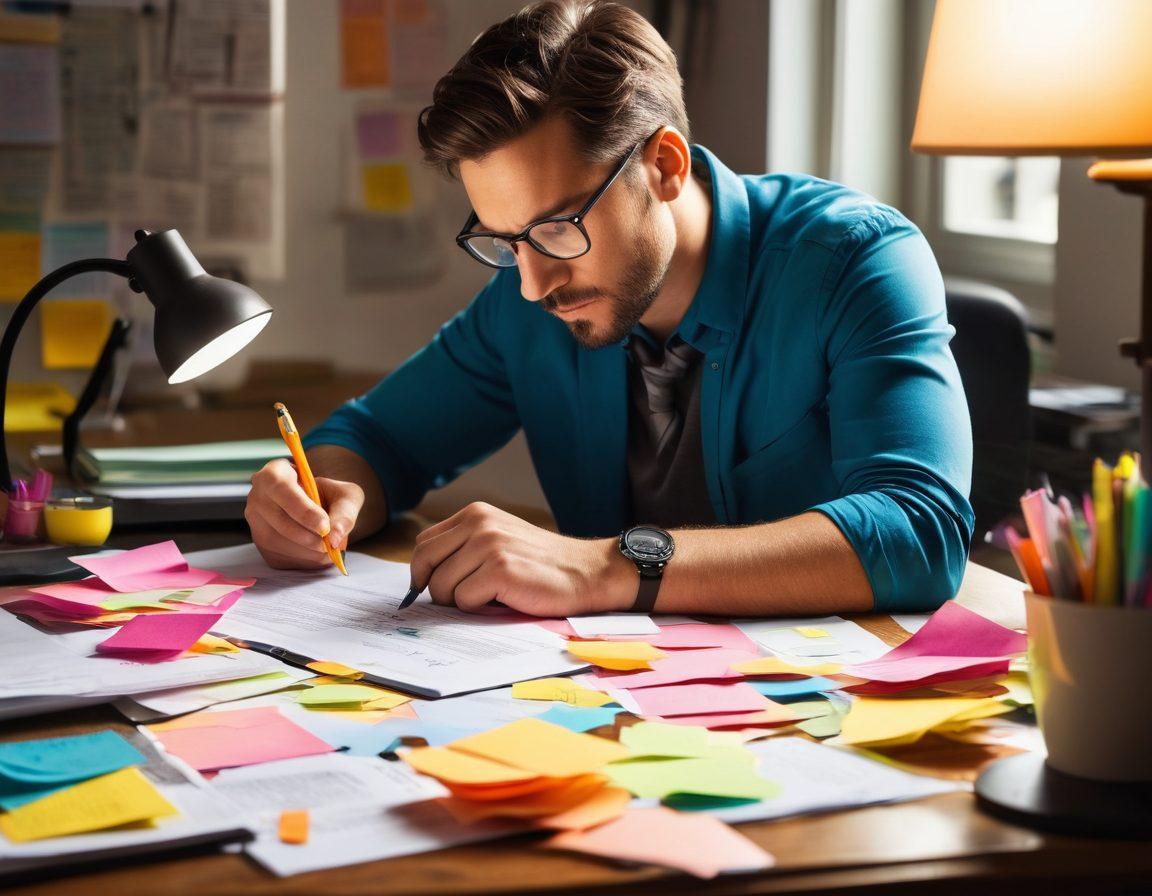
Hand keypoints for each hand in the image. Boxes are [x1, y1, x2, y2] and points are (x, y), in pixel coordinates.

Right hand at [245, 458, 363, 569]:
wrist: (320, 508)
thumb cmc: (331, 496)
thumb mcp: (346, 495)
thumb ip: (345, 512)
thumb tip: (334, 537)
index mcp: (275, 473)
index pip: (281, 488)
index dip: (303, 510)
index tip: (325, 526)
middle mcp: (258, 496)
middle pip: (279, 520)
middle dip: (309, 537)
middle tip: (331, 543)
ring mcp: (255, 521)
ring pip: (277, 542)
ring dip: (308, 551)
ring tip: (328, 547)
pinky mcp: (260, 543)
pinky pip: (278, 556)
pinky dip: (303, 560)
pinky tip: (317, 553)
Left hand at [409, 502, 636, 616]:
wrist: (587, 573)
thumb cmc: (540, 565)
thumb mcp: (498, 540)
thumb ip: (463, 548)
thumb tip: (421, 578)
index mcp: (474, 513)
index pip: (423, 544)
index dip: (425, 571)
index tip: (441, 586)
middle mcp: (478, 523)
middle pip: (424, 564)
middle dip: (436, 589)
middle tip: (462, 598)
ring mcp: (488, 545)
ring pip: (441, 587)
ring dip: (461, 602)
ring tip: (492, 596)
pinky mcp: (500, 570)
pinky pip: (463, 601)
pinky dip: (480, 609)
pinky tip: (505, 599)